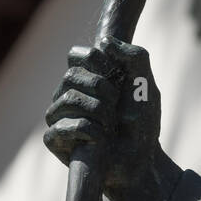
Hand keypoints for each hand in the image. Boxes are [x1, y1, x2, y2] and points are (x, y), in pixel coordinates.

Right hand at [44, 39, 166, 200]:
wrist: (141, 159)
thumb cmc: (141, 122)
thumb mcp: (145, 83)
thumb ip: (134, 56)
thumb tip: (104, 41)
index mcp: (87, 76)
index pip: (75, 55)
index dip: (94, 60)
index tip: (115, 75)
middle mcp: (69, 93)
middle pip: (71, 75)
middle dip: (102, 89)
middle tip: (116, 107)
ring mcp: (60, 116)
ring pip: (66, 99)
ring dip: (97, 111)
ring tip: (110, 125)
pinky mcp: (55, 140)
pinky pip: (59, 127)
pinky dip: (86, 131)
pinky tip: (100, 138)